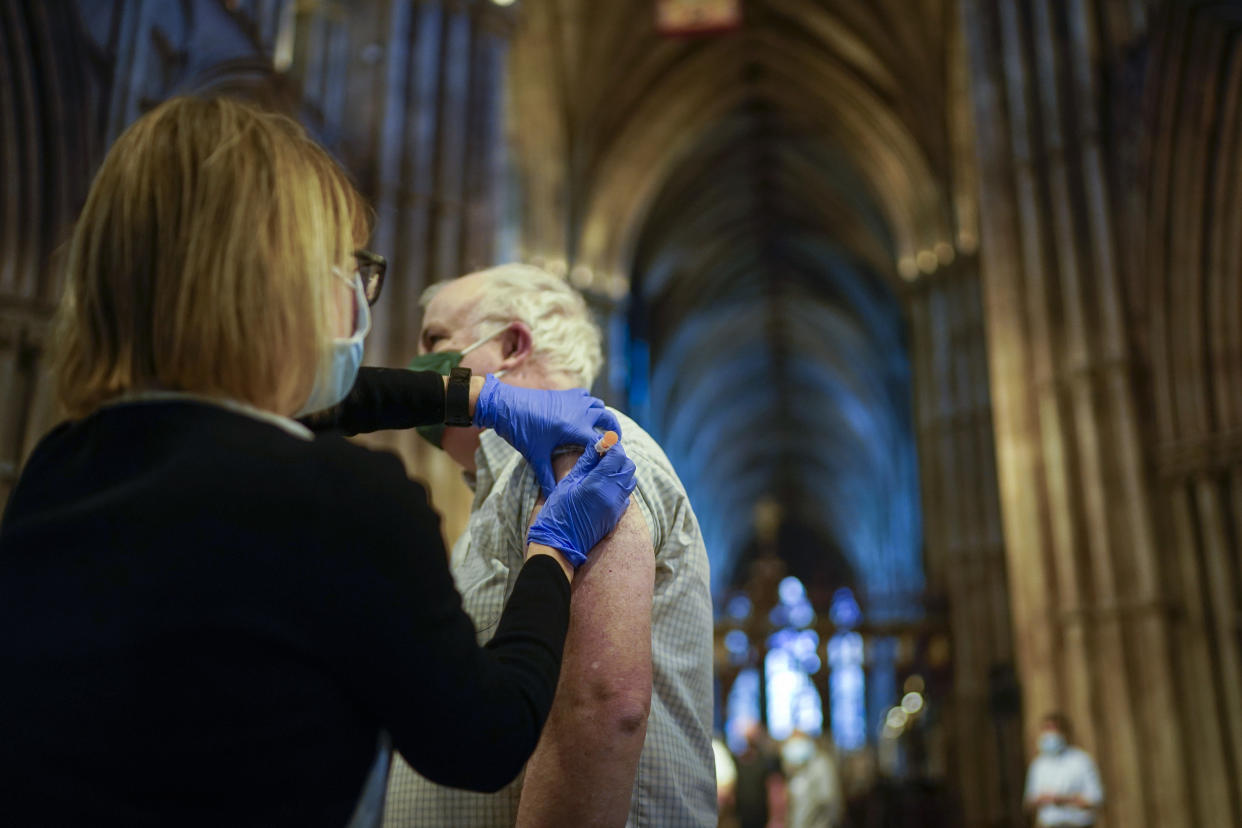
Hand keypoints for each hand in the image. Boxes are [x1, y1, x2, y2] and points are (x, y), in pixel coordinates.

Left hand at [473, 375, 620, 494]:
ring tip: (601, 430)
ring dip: (603, 417)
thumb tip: (553, 499)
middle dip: (614, 432)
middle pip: (608, 420)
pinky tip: (584, 415)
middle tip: (614, 444)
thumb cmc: (522, 430)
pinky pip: (587, 397)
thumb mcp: (536, 456)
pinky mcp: (566, 393)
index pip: (602, 442)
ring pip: (599, 405)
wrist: (506, 405)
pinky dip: (591, 405)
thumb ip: (547, 478)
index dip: (609, 452)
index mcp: (575, 428)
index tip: (611, 461)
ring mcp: (574, 400)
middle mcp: (580, 412)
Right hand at [526, 443, 636, 567]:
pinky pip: (626, 496)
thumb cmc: (558, 512)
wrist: (560, 544)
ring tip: (604, 472)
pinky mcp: (616, 517)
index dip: (612, 446)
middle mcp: (612, 494)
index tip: (604, 444)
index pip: (617, 456)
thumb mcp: (567, 484)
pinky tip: (604, 488)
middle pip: (629, 467)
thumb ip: (585, 464)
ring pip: (630, 481)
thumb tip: (595, 447)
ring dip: (621, 473)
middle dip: (619, 459)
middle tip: (604, 457)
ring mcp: (616, 507)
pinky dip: (619, 488)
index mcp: (598, 483)